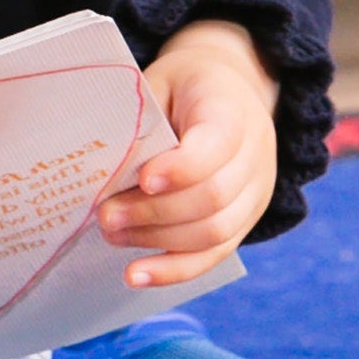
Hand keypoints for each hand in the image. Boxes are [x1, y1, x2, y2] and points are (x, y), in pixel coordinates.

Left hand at [101, 19, 280, 289]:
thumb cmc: (184, 87)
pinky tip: (136, 275)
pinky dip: (173, 269)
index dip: (180, 169)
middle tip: (106, 216)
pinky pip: (213, 255)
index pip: (217, 146)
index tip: (141, 180)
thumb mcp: (161, 82)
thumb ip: (141, 121)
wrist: (230, 91)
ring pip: (214, 233)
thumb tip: (103, 167)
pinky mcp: (244, 221)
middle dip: (155, 213)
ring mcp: (255, 194)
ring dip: (157, 241)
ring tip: (112, 234)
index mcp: (233, 111)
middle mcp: (255, 156)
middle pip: (214, 198)